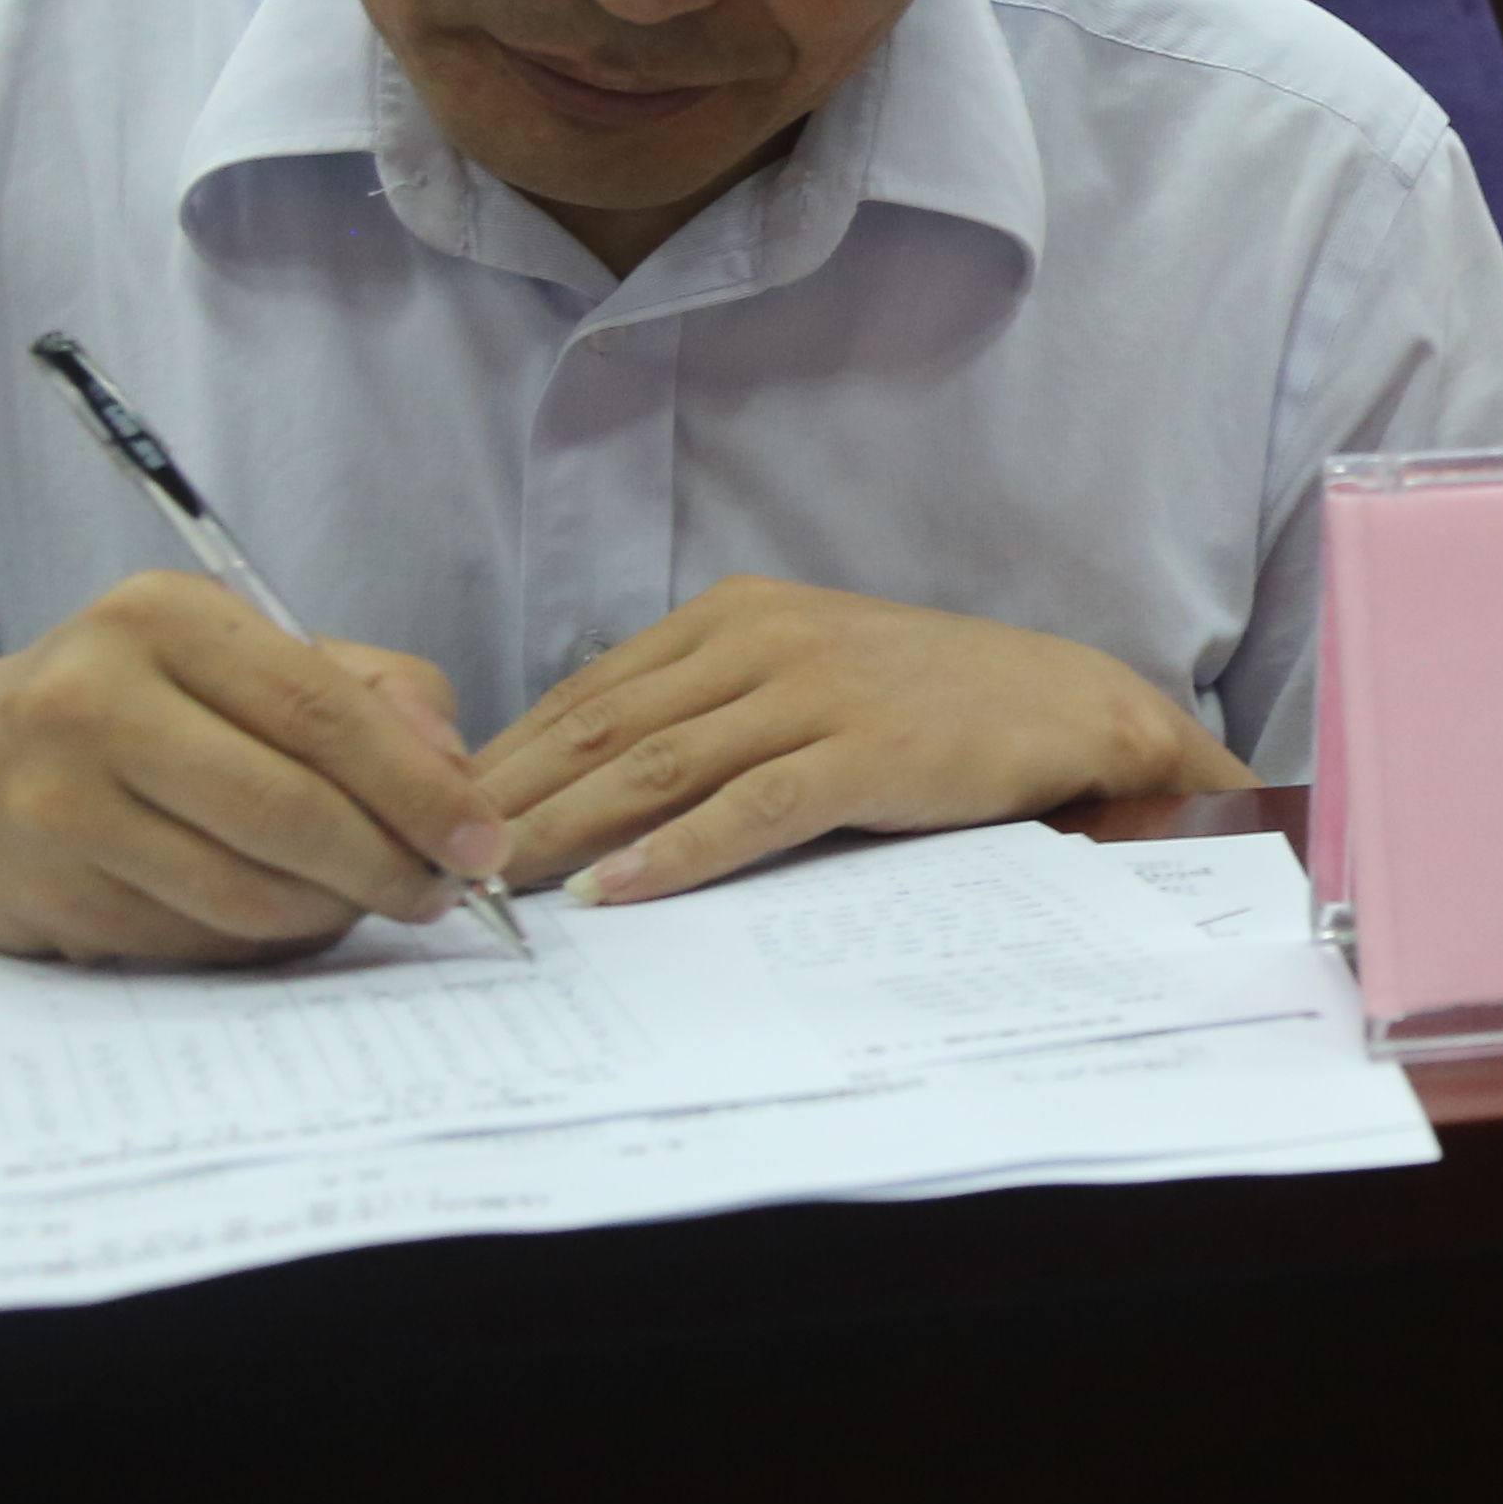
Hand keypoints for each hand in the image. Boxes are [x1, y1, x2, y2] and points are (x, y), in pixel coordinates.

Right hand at [0, 572, 500, 962]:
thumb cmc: (130, 702)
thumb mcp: (243, 653)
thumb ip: (368, 689)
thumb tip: (451, 766)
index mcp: (161, 618)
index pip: (320, 710)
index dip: (417, 785)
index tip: (481, 836)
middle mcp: (93, 700)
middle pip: (285, 807)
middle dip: (387, 862)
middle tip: (443, 890)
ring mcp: (56, 803)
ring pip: (244, 887)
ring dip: (332, 910)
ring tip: (369, 900)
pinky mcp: (44, 892)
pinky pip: (193, 936)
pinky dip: (261, 937)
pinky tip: (281, 914)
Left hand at [473, 579, 1247, 903]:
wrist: (1070, 705)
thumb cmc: (930, 701)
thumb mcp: (805, 673)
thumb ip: (710, 704)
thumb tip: (590, 777)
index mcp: (737, 611)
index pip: (591, 690)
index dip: (507, 755)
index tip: (435, 813)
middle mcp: (766, 637)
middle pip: (606, 730)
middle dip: (511, 799)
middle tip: (431, 862)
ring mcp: (817, 691)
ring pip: (659, 769)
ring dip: (567, 831)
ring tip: (494, 885)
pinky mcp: (867, 750)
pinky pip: (750, 810)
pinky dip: (674, 854)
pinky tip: (617, 892)